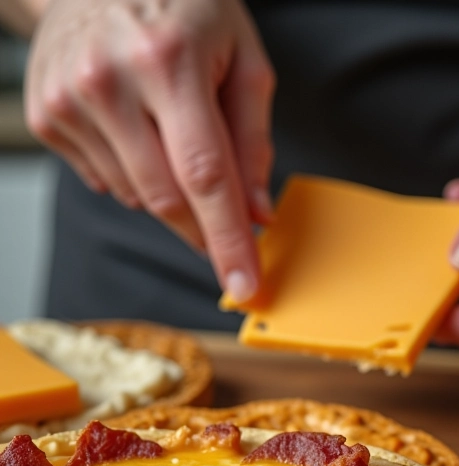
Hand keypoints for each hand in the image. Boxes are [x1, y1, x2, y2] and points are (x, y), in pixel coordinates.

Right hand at [24, 0, 274, 301]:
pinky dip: (133, 175)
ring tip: (171, 135)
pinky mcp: (46, 115)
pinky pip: (105, 181)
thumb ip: (252, 140)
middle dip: (204, 231)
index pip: (205, 175)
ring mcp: (68, 99)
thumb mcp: (241, 60)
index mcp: (168, 60)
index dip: (228, 240)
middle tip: (224, 233)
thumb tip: (256, 214)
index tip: (243, 287)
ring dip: (169, 193)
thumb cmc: (185, 10)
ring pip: (136, 197)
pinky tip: (136, 131)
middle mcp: (109, 79)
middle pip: (167, 198)